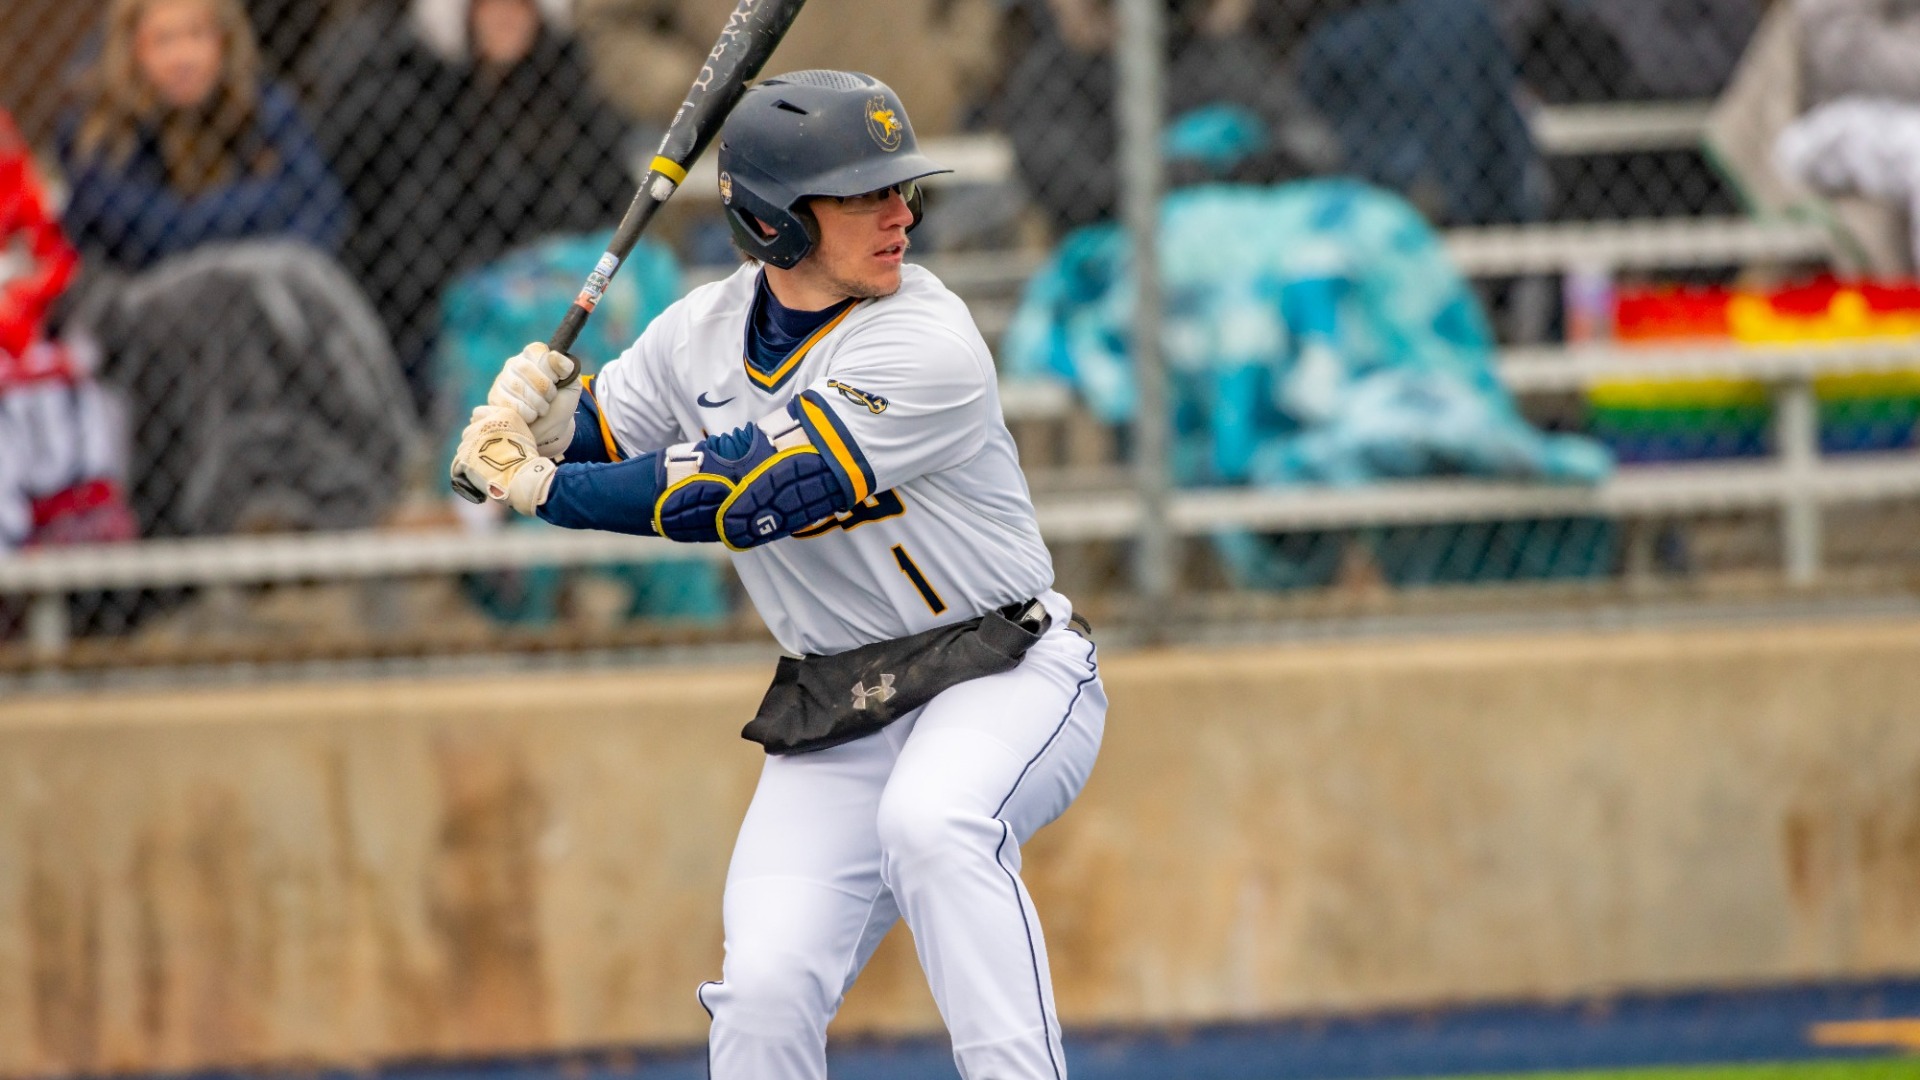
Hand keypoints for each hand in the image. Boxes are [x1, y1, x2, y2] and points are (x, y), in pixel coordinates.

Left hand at [451, 406, 556, 513]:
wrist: (521, 475)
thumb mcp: (523, 432)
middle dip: (474, 440)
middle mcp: (483, 423)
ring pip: (463, 446)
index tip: (486, 434)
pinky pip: (458, 462)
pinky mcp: (464, 455)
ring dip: (469, 454)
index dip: (480, 424)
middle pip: (469, 430)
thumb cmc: (526, 457)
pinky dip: (464, 467)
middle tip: (484, 452)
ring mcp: (472, 439)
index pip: (479, 413)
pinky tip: (473, 472)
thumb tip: (499, 430)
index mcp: (500, 415)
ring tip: (481, 465)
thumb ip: (508, 425)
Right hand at [488, 342, 582, 457]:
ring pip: (516, 386)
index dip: (550, 369)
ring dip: (536, 403)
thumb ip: (567, 368)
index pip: (537, 350)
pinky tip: (529, 417)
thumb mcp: (571, 385)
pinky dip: (525, 413)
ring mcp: (501, 380)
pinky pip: (508, 403)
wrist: (551, 432)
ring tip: (540, 410)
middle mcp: (514, 364)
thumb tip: (554, 356)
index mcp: (533, 356)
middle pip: (525, 368)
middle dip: (544, 389)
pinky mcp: (494, 398)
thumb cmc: (559, 405)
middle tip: (549, 399)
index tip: (557, 381)